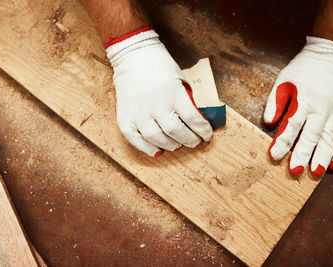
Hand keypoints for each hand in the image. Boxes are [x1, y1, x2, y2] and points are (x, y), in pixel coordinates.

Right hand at [106, 28, 212, 156]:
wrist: (132, 55)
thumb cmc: (159, 66)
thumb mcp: (180, 79)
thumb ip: (187, 100)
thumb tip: (195, 121)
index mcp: (174, 93)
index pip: (193, 119)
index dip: (203, 130)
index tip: (207, 135)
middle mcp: (156, 104)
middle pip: (176, 132)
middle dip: (190, 140)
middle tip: (195, 142)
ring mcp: (139, 112)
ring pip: (157, 138)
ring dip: (171, 145)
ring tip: (178, 145)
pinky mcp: (125, 117)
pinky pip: (136, 139)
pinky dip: (147, 148)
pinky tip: (157, 150)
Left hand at [263, 36, 332, 176]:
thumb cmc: (304, 68)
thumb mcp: (283, 80)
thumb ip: (275, 102)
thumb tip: (266, 123)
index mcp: (304, 100)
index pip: (291, 125)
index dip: (282, 142)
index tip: (273, 156)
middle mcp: (322, 108)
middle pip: (311, 135)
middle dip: (302, 154)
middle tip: (295, 171)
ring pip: (330, 138)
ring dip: (323, 156)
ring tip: (316, 172)